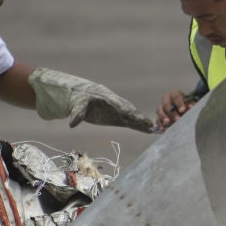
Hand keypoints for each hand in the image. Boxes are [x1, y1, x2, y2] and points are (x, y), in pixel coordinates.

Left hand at [28, 67, 151, 131]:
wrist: (83, 95)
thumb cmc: (79, 98)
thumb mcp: (76, 104)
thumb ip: (76, 113)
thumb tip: (72, 123)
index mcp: (106, 99)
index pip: (117, 105)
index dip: (125, 110)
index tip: (133, 114)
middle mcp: (115, 104)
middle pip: (129, 110)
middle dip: (138, 117)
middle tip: (149, 122)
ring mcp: (118, 111)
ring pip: (132, 116)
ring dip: (142, 122)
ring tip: (153, 127)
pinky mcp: (119, 117)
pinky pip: (131, 122)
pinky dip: (140, 125)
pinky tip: (149, 129)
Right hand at [155, 90, 198, 130]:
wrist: (183, 109)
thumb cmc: (186, 104)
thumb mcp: (190, 103)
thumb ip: (191, 104)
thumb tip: (191, 107)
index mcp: (174, 94)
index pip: (176, 97)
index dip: (179, 103)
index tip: (182, 110)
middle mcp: (166, 99)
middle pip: (166, 104)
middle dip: (172, 112)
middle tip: (177, 119)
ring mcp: (162, 107)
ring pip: (159, 110)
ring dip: (163, 117)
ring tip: (168, 122)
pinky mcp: (160, 115)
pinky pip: (157, 119)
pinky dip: (160, 124)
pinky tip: (164, 129)